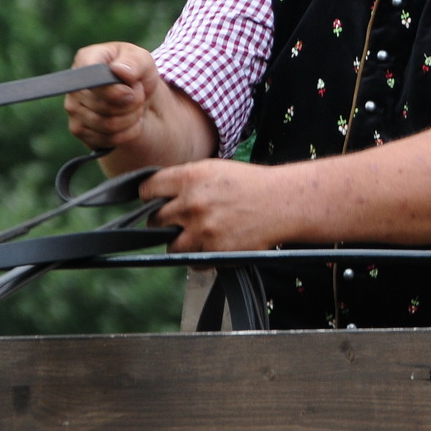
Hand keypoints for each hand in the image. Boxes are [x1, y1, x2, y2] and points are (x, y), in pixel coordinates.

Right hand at [64, 42, 161, 151]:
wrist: (138, 98)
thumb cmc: (137, 73)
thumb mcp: (143, 60)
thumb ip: (134, 62)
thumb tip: (119, 70)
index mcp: (86, 59)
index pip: (91, 80)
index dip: (113, 91)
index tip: (130, 92)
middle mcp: (74, 86)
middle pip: (103, 106)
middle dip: (131, 103)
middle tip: (138, 95)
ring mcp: (73, 110)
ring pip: (107, 125)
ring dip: (132, 118)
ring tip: (136, 107)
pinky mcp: (79, 130)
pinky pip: (106, 139)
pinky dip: (127, 132)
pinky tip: (131, 121)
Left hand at [142, 159, 293, 251]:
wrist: (282, 202)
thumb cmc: (249, 184)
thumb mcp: (213, 170)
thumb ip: (184, 181)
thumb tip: (157, 194)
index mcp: (190, 177)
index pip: (148, 189)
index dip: (150, 195)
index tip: (155, 200)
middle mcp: (192, 203)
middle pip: (155, 220)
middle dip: (164, 221)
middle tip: (181, 220)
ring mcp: (201, 230)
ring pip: (170, 245)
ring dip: (180, 242)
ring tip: (198, 234)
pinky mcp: (213, 251)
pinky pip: (192, 261)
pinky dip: (199, 256)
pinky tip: (214, 243)